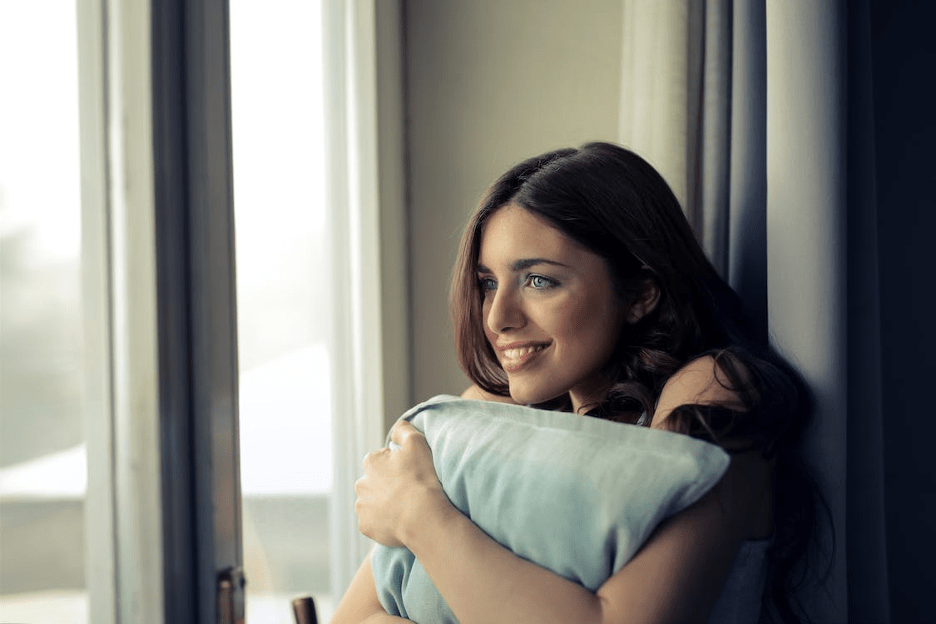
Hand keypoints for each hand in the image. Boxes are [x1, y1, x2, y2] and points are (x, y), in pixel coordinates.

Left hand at [354, 420, 449, 547]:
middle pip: (376, 482)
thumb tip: (396, 428)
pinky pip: (374, 522)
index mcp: (371, 462)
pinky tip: (399, 520)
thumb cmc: (421, 478)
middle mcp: (361, 483)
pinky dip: (384, 522)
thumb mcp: (417, 442)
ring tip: (405, 508)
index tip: (412, 474)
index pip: (383, 461)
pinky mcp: (366, 526)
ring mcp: (362, 507)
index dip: (399, 467)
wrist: (423, 517)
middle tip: (409, 491)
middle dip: (388, 485)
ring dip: (385, 504)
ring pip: (373, 502)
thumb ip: (403, 429)